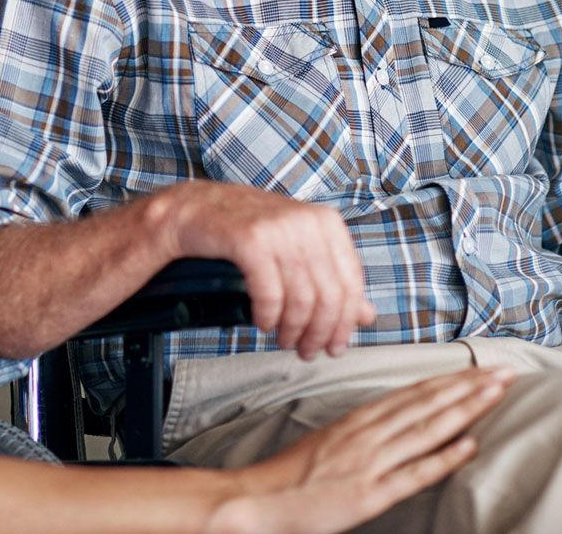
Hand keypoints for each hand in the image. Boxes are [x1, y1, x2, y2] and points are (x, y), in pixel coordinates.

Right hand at [159, 181, 376, 359]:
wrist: (194, 210)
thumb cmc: (245, 232)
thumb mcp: (296, 250)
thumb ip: (331, 279)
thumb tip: (368, 316)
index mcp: (326, 221)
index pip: (351, 282)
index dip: (345, 322)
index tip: (335, 346)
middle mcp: (306, 220)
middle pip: (329, 295)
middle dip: (320, 332)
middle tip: (307, 351)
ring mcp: (279, 228)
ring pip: (301, 298)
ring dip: (293, 330)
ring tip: (285, 341)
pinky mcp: (250, 239)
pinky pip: (270, 293)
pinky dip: (268, 316)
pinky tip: (263, 324)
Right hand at [210, 368, 512, 533]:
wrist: (259, 498)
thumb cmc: (290, 475)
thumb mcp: (328, 442)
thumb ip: (361, 433)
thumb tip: (391, 425)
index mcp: (358, 421)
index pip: (414, 393)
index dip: (451, 380)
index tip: (480, 369)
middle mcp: (368, 434)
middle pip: (427, 403)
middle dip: (469, 386)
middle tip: (505, 372)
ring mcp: (370, 462)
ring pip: (426, 428)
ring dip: (465, 409)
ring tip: (496, 394)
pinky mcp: (369, 493)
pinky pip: (413, 472)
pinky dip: (443, 458)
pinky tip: (469, 445)